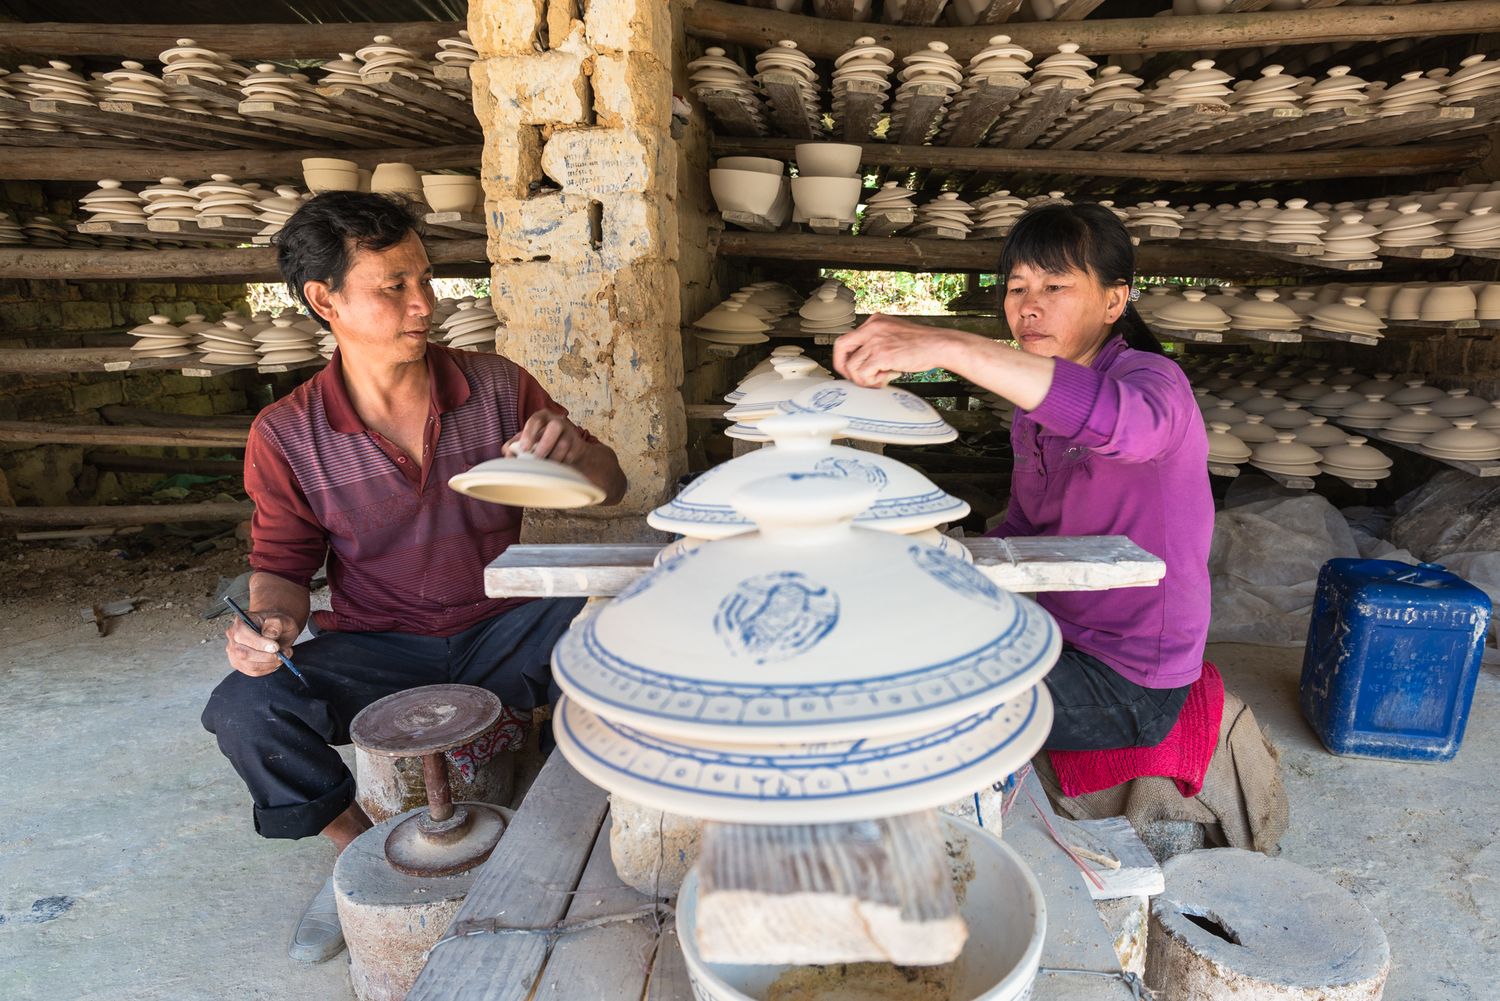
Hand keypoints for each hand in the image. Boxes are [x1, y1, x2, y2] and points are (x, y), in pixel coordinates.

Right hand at [225, 611, 297, 677]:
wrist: (276, 632)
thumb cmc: (277, 625)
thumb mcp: (282, 619)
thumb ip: (276, 624)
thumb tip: (269, 635)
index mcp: (240, 622)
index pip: (242, 634)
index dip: (259, 643)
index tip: (276, 647)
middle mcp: (232, 637)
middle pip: (242, 653)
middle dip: (266, 656)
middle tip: (282, 654)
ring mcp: (234, 652)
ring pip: (249, 665)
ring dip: (269, 664)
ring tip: (282, 657)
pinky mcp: (240, 664)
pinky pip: (253, 672)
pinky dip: (268, 669)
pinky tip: (275, 661)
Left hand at [504, 410, 589, 464]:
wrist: (567, 448)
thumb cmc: (542, 442)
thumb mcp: (527, 439)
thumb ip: (514, 444)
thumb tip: (506, 452)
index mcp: (542, 417)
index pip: (536, 420)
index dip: (529, 433)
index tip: (524, 448)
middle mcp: (558, 421)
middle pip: (555, 427)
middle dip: (545, 445)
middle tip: (537, 459)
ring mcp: (570, 433)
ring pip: (564, 444)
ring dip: (552, 458)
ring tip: (544, 467)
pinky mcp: (578, 446)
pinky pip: (570, 456)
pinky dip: (560, 464)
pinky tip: (554, 467)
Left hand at [834, 314, 961, 387]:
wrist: (940, 345)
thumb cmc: (922, 343)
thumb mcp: (894, 335)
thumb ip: (877, 343)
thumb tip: (864, 362)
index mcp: (874, 322)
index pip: (847, 339)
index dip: (846, 357)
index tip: (852, 368)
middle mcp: (871, 328)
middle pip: (840, 348)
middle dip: (844, 368)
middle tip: (856, 378)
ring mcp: (875, 341)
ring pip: (851, 366)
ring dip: (864, 379)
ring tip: (880, 378)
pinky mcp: (881, 355)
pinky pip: (863, 374)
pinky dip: (871, 382)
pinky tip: (885, 378)